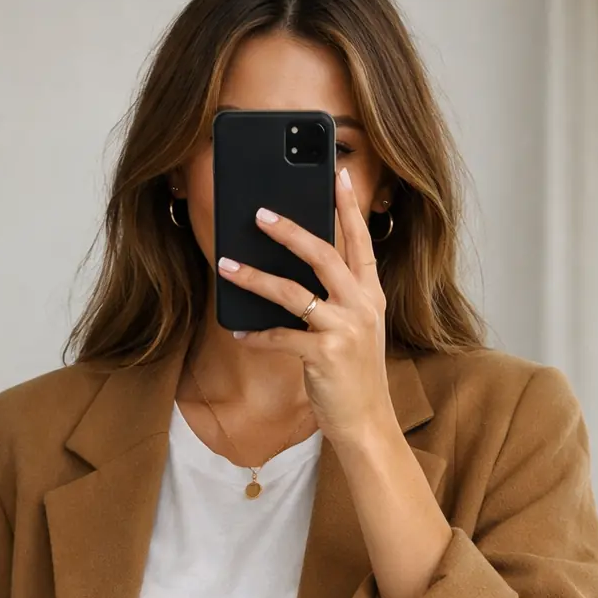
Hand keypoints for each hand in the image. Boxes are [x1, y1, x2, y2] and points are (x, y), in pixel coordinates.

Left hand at [215, 166, 395, 448]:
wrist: (367, 425)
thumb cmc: (355, 378)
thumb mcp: (355, 332)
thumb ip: (337, 301)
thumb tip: (295, 273)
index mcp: (371, 296)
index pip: (361, 242)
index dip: (349, 207)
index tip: (338, 173)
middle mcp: (362, 306)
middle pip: (323, 254)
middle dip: (289, 230)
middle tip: (260, 213)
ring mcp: (344, 330)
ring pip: (292, 291)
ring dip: (254, 277)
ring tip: (226, 265)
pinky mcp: (324, 356)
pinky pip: (280, 337)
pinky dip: (256, 335)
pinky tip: (237, 331)